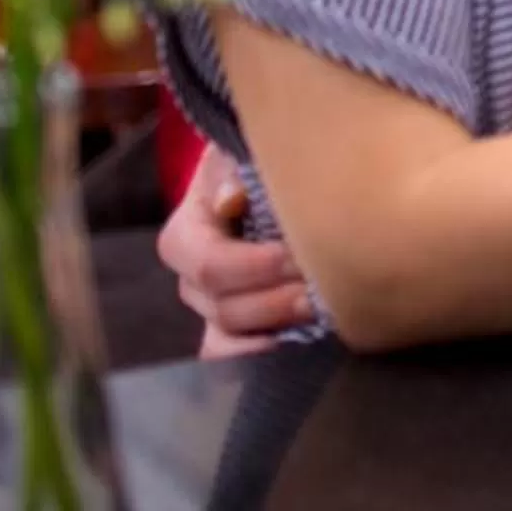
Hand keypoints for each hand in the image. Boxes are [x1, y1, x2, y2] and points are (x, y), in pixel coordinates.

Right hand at [158, 144, 312, 355]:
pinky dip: (258, 355)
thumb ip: (237, 171)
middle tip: (322, 287)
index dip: (252, 265)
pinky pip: (227, 357)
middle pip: (222, 305)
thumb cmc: (264, 167)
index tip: (295, 255)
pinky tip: (297, 341)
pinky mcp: (231, 330)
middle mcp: (192, 276)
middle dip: (275, 299)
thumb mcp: (249, 154)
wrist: (278, 184)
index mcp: (189, 232)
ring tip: (318, 310)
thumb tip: (231, 201)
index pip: (205, 262)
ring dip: (274, 326)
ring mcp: (210, 307)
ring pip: (226, 335)